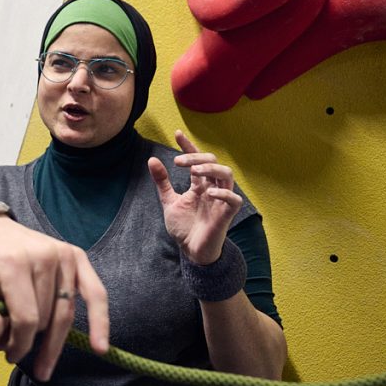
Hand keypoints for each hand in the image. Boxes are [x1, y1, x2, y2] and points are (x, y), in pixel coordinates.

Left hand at [0, 217, 108, 380]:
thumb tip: (11, 349)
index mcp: (14, 264)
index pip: (26, 318)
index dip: (20, 345)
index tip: (10, 356)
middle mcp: (43, 257)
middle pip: (46, 318)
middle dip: (34, 342)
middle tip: (22, 357)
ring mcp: (62, 255)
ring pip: (65, 313)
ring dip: (53, 338)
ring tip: (43, 359)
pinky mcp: (76, 255)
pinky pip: (95, 293)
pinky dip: (100, 321)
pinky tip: (100, 346)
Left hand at [149, 130, 241, 264]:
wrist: (191, 252)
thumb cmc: (184, 227)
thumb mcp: (169, 201)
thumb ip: (162, 182)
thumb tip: (152, 159)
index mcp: (199, 184)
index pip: (197, 159)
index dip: (189, 145)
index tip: (177, 133)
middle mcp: (212, 188)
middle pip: (213, 162)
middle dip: (197, 156)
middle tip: (178, 161)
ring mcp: (220, 200)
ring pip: (227, 175)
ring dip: (211, 169)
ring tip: (194, 170)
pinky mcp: (226, 215)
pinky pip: (234, 200)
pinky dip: (224, 194)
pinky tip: (209, 192)